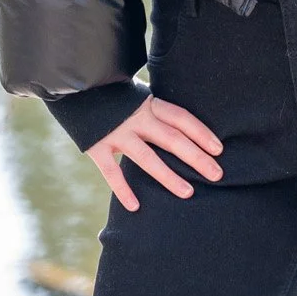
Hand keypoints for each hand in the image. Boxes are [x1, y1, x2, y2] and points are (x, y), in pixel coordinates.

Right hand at [85, 95, 223, 211]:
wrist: (77, 88)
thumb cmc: (115, 96)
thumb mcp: (140, 96)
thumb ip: (157, 110)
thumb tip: (183, 127)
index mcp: (149, 104)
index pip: (181, 118)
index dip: (201, 133)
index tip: (219, 150)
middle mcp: (136, 118)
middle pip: (171, 139)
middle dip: (196, 157)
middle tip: (216, 174)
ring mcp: (116, 133)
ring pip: (146, 158)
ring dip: (168, 177)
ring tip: (188, 193)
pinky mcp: (96, 146)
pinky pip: (112, 172)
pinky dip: (123, 190)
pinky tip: (135, 207)